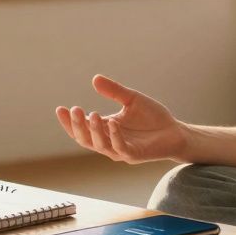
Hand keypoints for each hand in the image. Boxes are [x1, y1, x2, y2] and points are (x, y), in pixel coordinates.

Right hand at [55, 74, 188, 163]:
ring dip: (94, 131)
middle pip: (86, 139)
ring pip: (100, 145)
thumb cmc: (153, 118)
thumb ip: (114, 91)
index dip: (70, 121)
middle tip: (74, 110)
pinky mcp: (134, 155)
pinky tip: (112, 123)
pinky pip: (120, 148)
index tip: (60, 108)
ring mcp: (121, 150)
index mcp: (105, 129)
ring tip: (91, 114)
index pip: (82, 128)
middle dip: (78, 126)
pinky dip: (114, 136)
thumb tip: (94, 79)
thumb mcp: (132, 99)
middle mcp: (109, 142)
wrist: (175, 131)